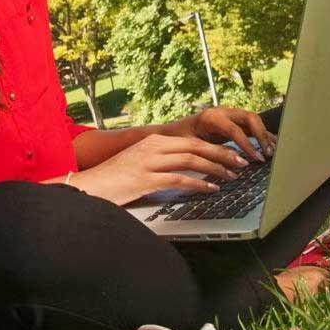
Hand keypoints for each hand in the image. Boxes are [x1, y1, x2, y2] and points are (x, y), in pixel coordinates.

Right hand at [69, 133, 251, 205]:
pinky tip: (210, 189)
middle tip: (240, 163)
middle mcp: (152, 147)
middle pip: (195, 146)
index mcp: (153, 141)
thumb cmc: (115, 179)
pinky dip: (198, 184)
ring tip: (231, 177)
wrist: (88, 187)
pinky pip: (179, 179)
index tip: (232, 155)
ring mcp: (148, 162)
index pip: (192, 140)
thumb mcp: (140, 163)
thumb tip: (187, 168)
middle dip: (222, 155)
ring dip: (215, 169)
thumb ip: (161, 161)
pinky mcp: (145, 179)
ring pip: (191, 160)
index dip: (215, 148)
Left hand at [168, 106, 277, 164]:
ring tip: (273, 151)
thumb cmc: (178, 139)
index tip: (254, 159)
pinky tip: (271, 146)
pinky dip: (262, 135)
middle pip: (250, 118)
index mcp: (212, 117)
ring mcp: (230, 115)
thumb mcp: (191, 146)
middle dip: (261, 135)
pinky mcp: (233, 122)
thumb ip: (211, 151)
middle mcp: (223, 112)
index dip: (247, 144)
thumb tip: (231, 161)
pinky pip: (251, 126)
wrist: (172, 132)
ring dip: (264, 135)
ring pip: (253, 120)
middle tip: (267, 153)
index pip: (235, 129)